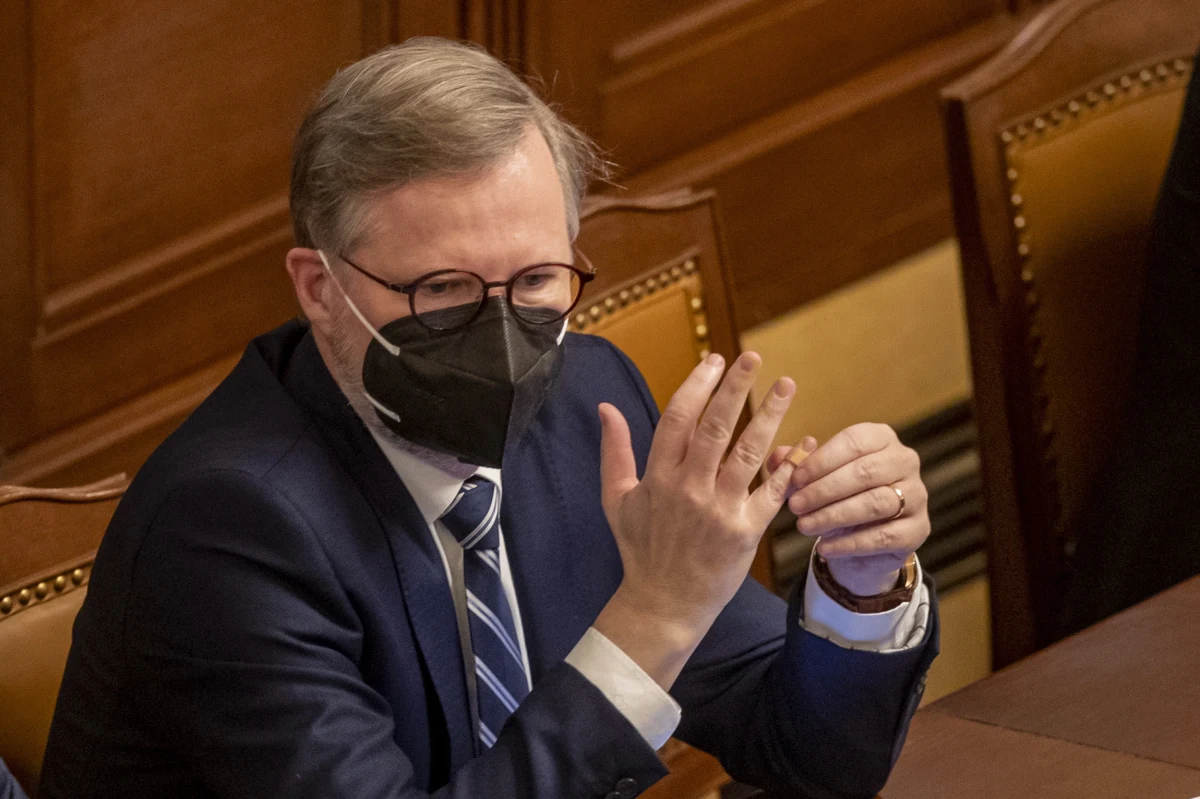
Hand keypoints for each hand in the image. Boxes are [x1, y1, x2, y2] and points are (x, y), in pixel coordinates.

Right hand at [593, 352, 799, 688]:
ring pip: (749, 453)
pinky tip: (803, 443)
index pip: (678, 419)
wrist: (663, 604)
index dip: (697, 386)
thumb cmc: (640, 549)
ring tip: (786, 385)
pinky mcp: (746, 532)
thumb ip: (614, 450)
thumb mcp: (616, 499)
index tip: (714, 360)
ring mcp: (720, 510)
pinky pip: (771, 493)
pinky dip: (789, 467)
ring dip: (769, 416)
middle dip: (735, 388)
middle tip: (752, 358)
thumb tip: (606, 407)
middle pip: (716, 428)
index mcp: (659, 477)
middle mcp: (690, 489)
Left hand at [767, 423, 929, 597]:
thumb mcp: (814, 478)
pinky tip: (824, 548)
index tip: (795, 479)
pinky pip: (883, 536)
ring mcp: (917, 495)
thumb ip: (795, 466)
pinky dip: (850, 543)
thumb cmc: (836, 496)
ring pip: (875, 503)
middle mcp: (905, 461)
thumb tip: (777, 457)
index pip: (854, 442)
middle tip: (795, 506)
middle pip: (865, 472)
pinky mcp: (918, 529)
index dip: (822, 460)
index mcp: (881, 438)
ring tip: (804, 526)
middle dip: (825, 490)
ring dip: (834, 516)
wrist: (862, 538)